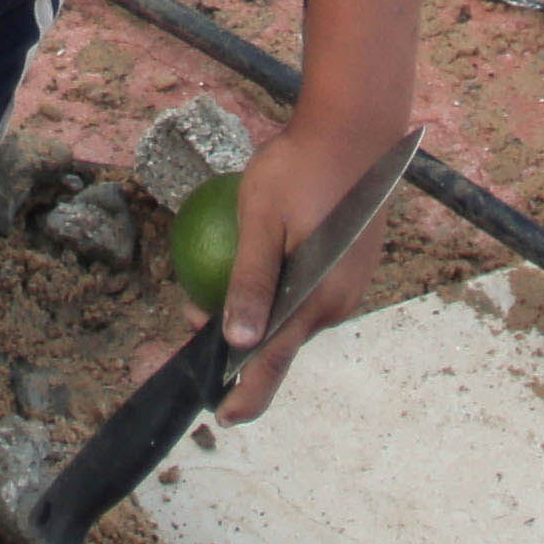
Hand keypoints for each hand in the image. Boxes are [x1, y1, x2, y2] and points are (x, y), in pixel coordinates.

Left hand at [208, 106, 410, 418]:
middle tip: (188, 314)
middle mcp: (336, 304)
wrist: (355, 126)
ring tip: (209, 289)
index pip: (272, 363)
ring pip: (292, 316)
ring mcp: (347, 287)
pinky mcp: (350, 268)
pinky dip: (275, 292)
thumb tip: (236, 341)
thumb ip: (250, 280)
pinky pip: (306, 294)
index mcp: (315, 300)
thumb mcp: (262, 218)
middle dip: (234, 343)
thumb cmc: (301, 166)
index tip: (220, 417)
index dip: (243, 395)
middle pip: (279, 341)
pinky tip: (252, 264)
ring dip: (253, 313)